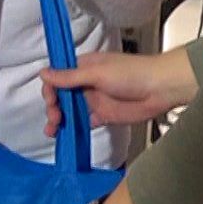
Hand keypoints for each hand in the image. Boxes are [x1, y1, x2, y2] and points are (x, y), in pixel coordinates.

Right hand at [41, 50, 198, 136]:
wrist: (159, 89)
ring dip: (60, 120)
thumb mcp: (96, 73)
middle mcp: (86, 83)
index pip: (58, 77)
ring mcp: (95, 100)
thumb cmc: (131, 73)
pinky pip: (84, 122)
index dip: (50, 90)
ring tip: (53, 131)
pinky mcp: (104, 115)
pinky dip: (75, 128)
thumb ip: (69, 77)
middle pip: (61, 96)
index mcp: (83, 68)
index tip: (51, 102)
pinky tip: (69, 136)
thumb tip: (43, 73)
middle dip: (53, 108)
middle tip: (55, 118)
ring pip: (70, 111)